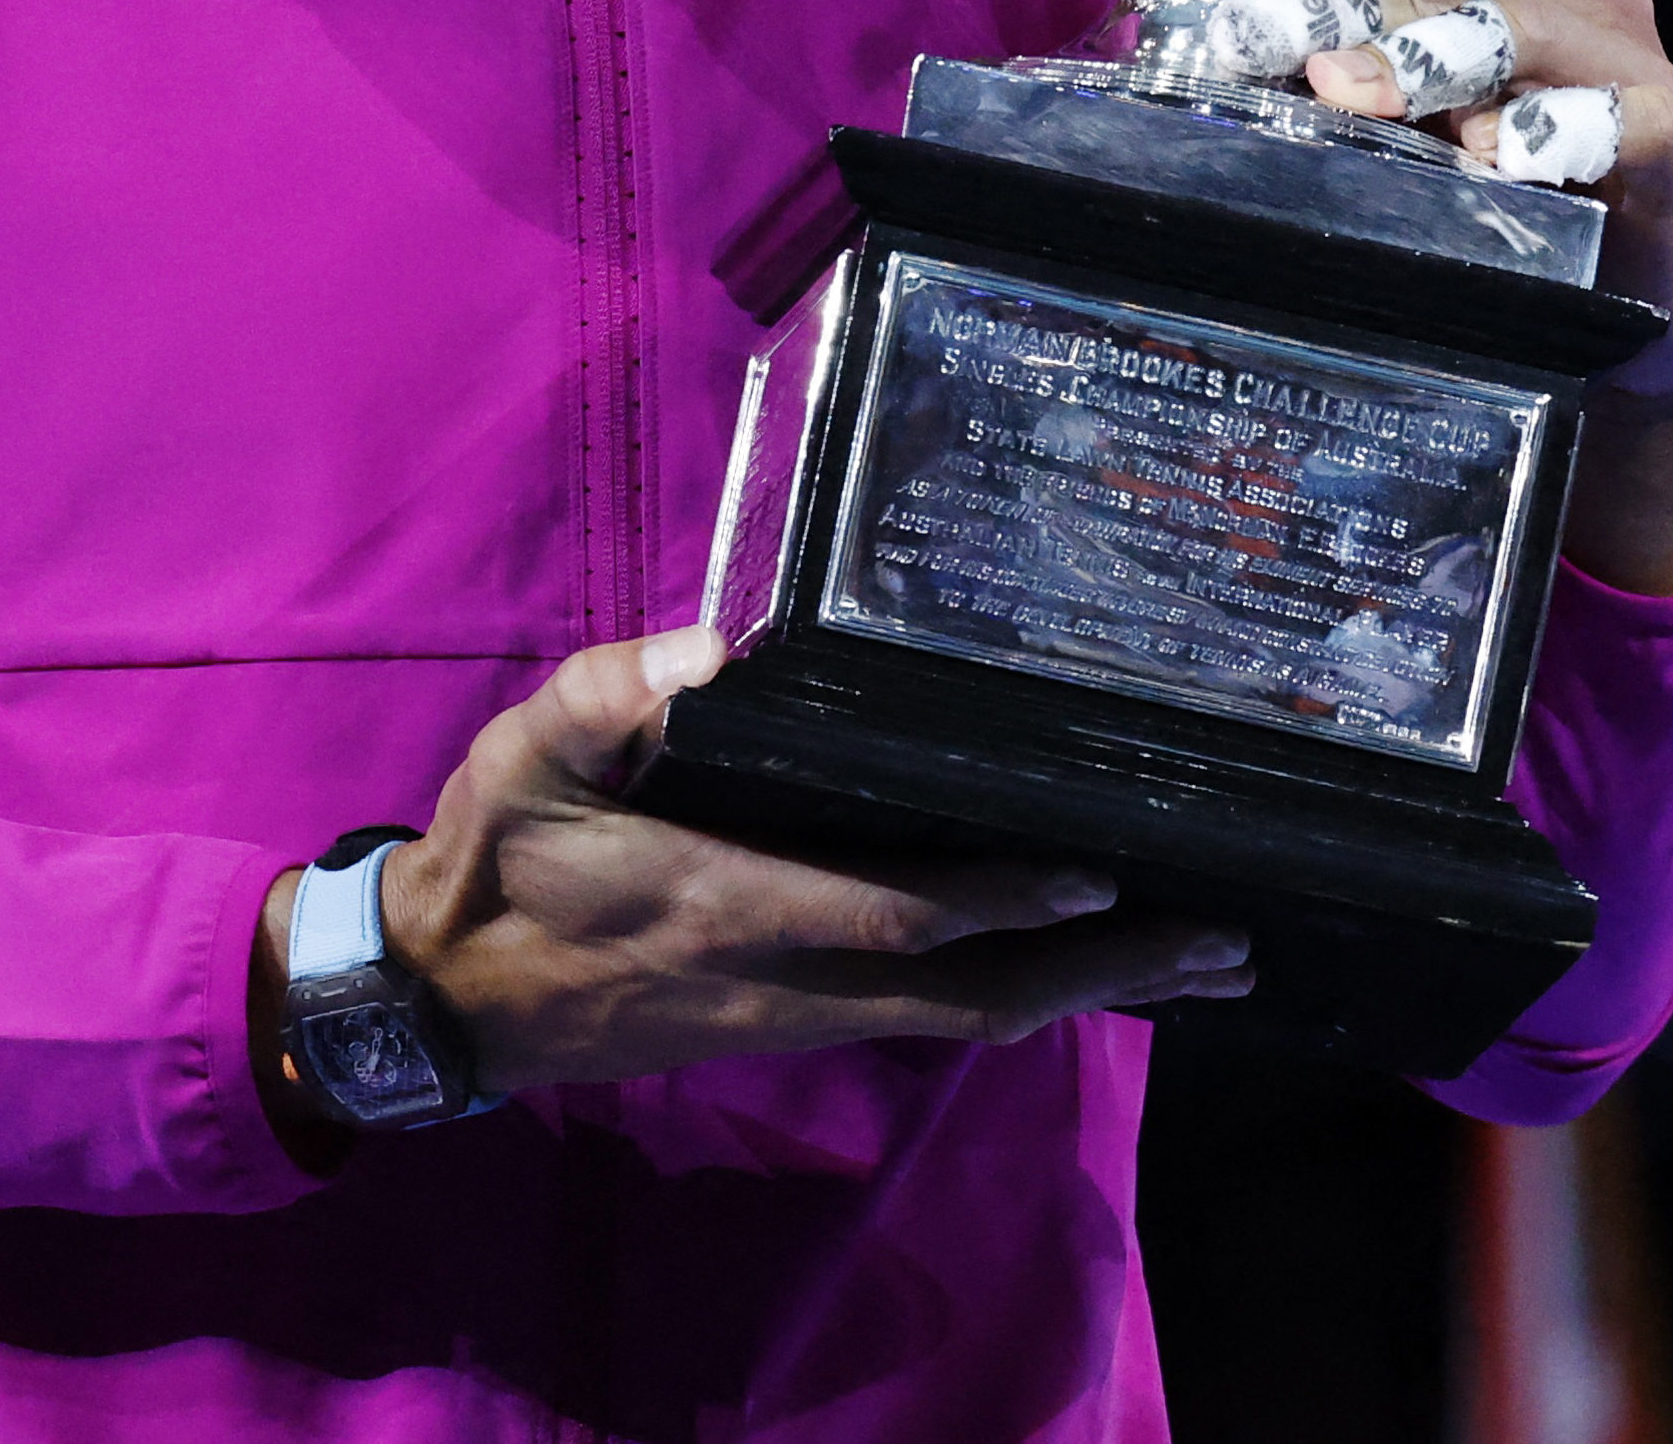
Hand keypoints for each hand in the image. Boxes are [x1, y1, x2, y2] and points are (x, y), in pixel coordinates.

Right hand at [259, 628, 1249, 1132]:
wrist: (450, 1000)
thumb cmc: (495, 858)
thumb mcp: (520, 757)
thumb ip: (605, 700)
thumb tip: (710, 648)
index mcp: (725, 904)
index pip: (890, 918)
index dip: (997, 901)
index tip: (1097, 873)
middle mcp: (783, 978)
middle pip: (973, 997)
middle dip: (1102, 973)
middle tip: (1222, 941)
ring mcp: (796, 1015)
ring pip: (967, 1023)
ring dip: (1086, 994)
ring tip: (1200, 962)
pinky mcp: (794, 1023)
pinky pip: (935, 1023)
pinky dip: (1025, 998)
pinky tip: (1085, 973)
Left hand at [1298, 0, 1672, 594]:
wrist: (1646, 293)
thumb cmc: (1513, 181)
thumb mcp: (1430, 107)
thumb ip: (1362, 62)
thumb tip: (1242, 47)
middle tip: (1290, 36)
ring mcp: (1629, 53)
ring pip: (1528, 23)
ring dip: (1433, 55)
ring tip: (1353, 91)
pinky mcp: (1666, 134)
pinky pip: (1603, 117)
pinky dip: (1539, 130)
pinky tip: (1488, 155)